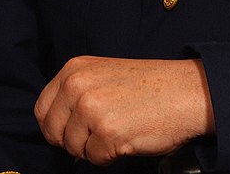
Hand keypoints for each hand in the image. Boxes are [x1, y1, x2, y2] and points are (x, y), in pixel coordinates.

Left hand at [35, 56, 213, 164]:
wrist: (187, 91)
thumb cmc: (150, 86)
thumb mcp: (105, 75)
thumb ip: (77, 92)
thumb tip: (55, 125)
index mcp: (76, 68)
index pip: (42, 109)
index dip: (57, 125)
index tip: (76, 127)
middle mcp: (79, 85)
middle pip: (53, 133)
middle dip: (74, 140)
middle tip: (103, 129)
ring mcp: (91, 108)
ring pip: (73, 149)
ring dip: (95, 147)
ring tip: (121, 126)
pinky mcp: (107, 132)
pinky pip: (94, 160)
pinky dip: (111, 155)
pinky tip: (129, 135)